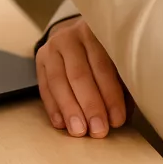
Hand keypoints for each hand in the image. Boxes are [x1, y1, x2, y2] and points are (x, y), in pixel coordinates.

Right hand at [37, 16, 134, 137]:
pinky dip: (53, 107)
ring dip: (69, 109)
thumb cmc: (106, 56)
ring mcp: (53, 45)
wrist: (78, 38)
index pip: (103, 66)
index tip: (117, 120)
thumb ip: (122, 85)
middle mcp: (72, 36)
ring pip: (59, 80)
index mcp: (96, 33)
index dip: (110, 95)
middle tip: (98, 130)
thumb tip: (120, 116)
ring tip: (79, 130)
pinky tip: (61, 124)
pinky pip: (44, 85)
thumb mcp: (117, 62)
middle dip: (89, 105)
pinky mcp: (41, 58)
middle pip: (79, 74)